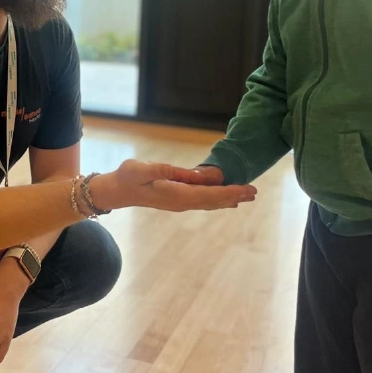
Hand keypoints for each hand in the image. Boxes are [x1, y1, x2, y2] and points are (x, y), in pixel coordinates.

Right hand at [89, 159, 254, 212]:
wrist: (117, 191)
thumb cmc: (128, 177)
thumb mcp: (142, 169)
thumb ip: (165, 170)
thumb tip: (192, 174)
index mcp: (177, 195)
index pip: (210, 194)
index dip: (230, 192)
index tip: (247, 190)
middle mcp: (181, 202)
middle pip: (214, 200)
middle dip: (235, 196)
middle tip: (255, 192)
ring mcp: (180, 203)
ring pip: (210, 202)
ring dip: (228, 198)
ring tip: (246, 195)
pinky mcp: (177, 199)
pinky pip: (203, 200)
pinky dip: (217, 198)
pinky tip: (225, 199)